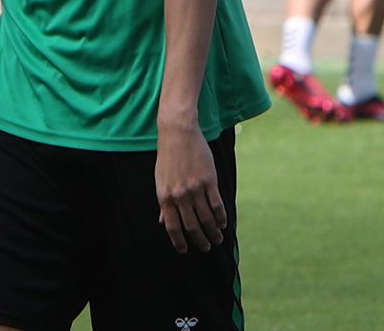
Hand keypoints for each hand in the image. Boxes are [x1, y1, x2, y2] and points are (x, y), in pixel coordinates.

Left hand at [155, 123, 225, 254]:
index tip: (185, 250)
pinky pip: (217, 205)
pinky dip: (221, 217)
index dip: (179, 241)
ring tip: (218, 238)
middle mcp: (179, 196)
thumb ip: (163, 203)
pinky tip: (223, 223)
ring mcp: (195, 189)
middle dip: (200, 240)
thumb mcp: (160, 181)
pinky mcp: (209, 181)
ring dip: (213, 232)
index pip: (172, 226)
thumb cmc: (167, 158)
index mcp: (164, 197)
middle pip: (191, 226)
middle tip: (207, 247)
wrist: (178, 134)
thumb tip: (162, 222)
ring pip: (207, 218)